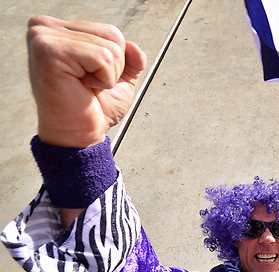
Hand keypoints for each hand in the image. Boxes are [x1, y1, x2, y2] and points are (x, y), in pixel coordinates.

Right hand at [27, 16, 146, 147]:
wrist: (79, 136)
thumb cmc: (92, 110)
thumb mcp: (119, 79)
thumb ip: (130, 58)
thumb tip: (134, 48)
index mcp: (58, 30)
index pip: (110, 31)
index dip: (115, 62)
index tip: (90, 80)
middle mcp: (45, 28)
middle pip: (112, 35)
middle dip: (113, 68)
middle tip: (88, 86)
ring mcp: (44, 37)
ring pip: (110, 48)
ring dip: (107, 76)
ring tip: (84, 87)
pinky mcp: (49, 51)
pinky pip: (102, 58)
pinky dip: (102, 79)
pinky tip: (81, 87)